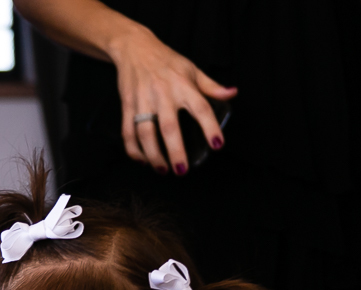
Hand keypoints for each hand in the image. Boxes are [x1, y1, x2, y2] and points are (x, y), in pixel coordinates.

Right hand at [110, 26, 235, 174]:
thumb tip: (232, 93)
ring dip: (153, 154)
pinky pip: (128, 132)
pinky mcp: (127, 105)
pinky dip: (133, 149)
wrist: (134, 48)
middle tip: (182, 170)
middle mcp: (163, 94)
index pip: (201, 108)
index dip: (210, 127)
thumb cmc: (166, 61)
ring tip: (162, 170)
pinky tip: (142, 160)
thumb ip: (211, 86)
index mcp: (183, 85)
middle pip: (169, 127)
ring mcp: (143, 101)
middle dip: (175, 151)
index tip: (217, 145)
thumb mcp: (192, 69)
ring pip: (145, 133)